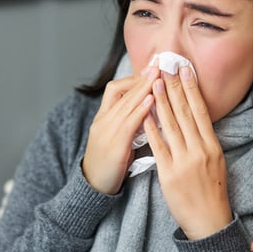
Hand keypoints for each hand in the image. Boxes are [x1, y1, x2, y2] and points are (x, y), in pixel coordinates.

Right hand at [82, 65, 158, 194]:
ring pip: (126, 104)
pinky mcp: (114, 145)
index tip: (151, 70)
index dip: (133, 79)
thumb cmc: (109, 164)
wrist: (93, 187)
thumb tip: (150, 110)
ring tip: (159, 76)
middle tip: (159, 64)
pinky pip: (128, 123)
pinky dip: (141, 109)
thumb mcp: (117, 138)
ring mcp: (106, 132)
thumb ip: (130, 124)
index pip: (115, 89)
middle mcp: (103, 121)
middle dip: (142, 77)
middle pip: (122, 92)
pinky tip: (152, 101)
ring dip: (144, 88)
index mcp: (103, 118)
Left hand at [144, 66, 232, 239]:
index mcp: (212, 146)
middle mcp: (199, 150)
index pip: (200, 111)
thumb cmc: (212, 192)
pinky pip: (158, 146)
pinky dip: (151, 128)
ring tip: (154, 83)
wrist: (209, 221)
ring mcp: (184, 161)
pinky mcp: (169, 173)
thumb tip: (198, 118)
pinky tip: (145, 114)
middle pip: (185, 113)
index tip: (185, 70)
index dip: (192, 89)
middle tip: (166, 68)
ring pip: (171, 125)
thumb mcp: (216, 162)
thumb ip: (205, 140)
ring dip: (161, 102)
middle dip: (174, 88)